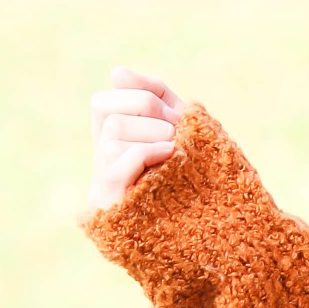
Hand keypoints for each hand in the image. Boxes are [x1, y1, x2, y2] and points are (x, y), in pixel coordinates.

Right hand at [88, 67, 187, 212]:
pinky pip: (117, 162)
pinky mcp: (111, 202)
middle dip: (145, 106)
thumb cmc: (192, 184)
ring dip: (152, 130)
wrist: (206, 236)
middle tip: (176, 127)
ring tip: (176, 146)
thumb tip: (117, 71)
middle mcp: (102, 158)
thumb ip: (157, 100)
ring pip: (113, 130)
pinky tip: (171, 156)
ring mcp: (102, 180)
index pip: (104, 100)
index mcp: (114, 142)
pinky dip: (148, 151)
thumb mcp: (178, 134)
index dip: (136, 93)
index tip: (172, 111)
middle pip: (102, 106)